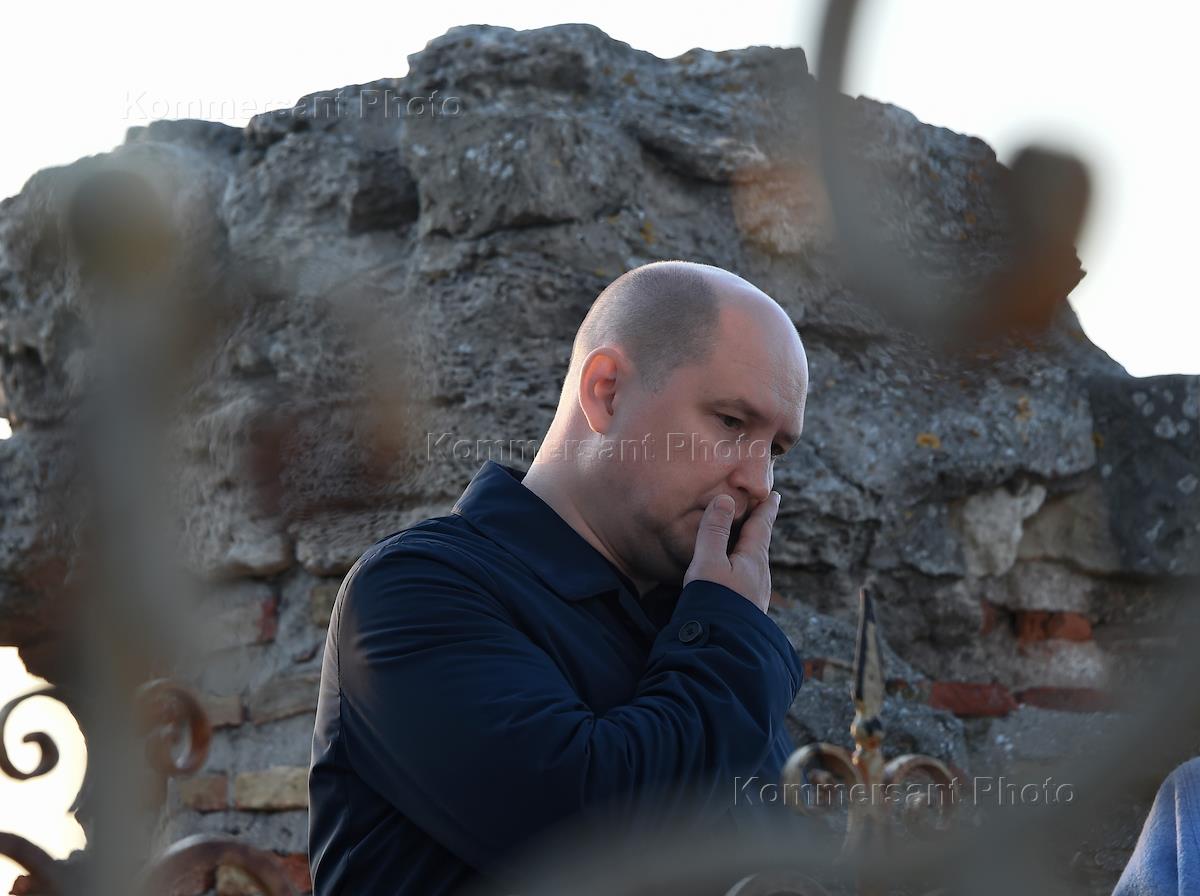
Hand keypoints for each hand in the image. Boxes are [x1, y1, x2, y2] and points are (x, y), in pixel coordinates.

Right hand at [683, 491, 780, 613]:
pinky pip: (748, 578)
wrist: (722, 650)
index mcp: (754, 560)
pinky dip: (744, 566)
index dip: (766, 509)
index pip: (762, 527)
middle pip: (761, 545)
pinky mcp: (747, 610)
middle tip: (763, 512)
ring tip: (747, 541)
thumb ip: (714, 531)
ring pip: (755, 563)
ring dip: (752, 548)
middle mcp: (760, 576)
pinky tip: (736, 576)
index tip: (775, 496)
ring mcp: (756, 596)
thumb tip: (725, 499)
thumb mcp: (709, 562)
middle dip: (761, 527)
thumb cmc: (714, 602)